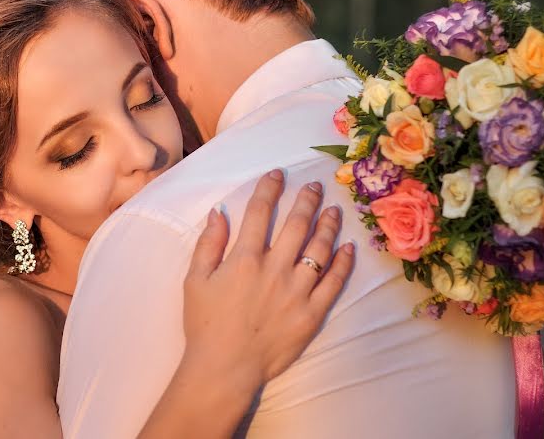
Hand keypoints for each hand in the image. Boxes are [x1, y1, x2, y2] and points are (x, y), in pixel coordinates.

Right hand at [182, 169, 354, 393]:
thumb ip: (209, 243)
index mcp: (244, 258)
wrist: (225, 368)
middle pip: (296, 224)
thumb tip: (219, 211)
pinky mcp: (312, 313)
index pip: (259, 212)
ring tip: (334, 210)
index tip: (278, 174)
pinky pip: (334, 282)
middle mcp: (274, 269)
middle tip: (315, 186)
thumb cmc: (205, 324)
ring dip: (328, 225)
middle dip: (307, 200)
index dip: (270, 188)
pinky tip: (348, 247)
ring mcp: (297, 291)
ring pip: (319, 248)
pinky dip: (343, 262)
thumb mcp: (195, 280)